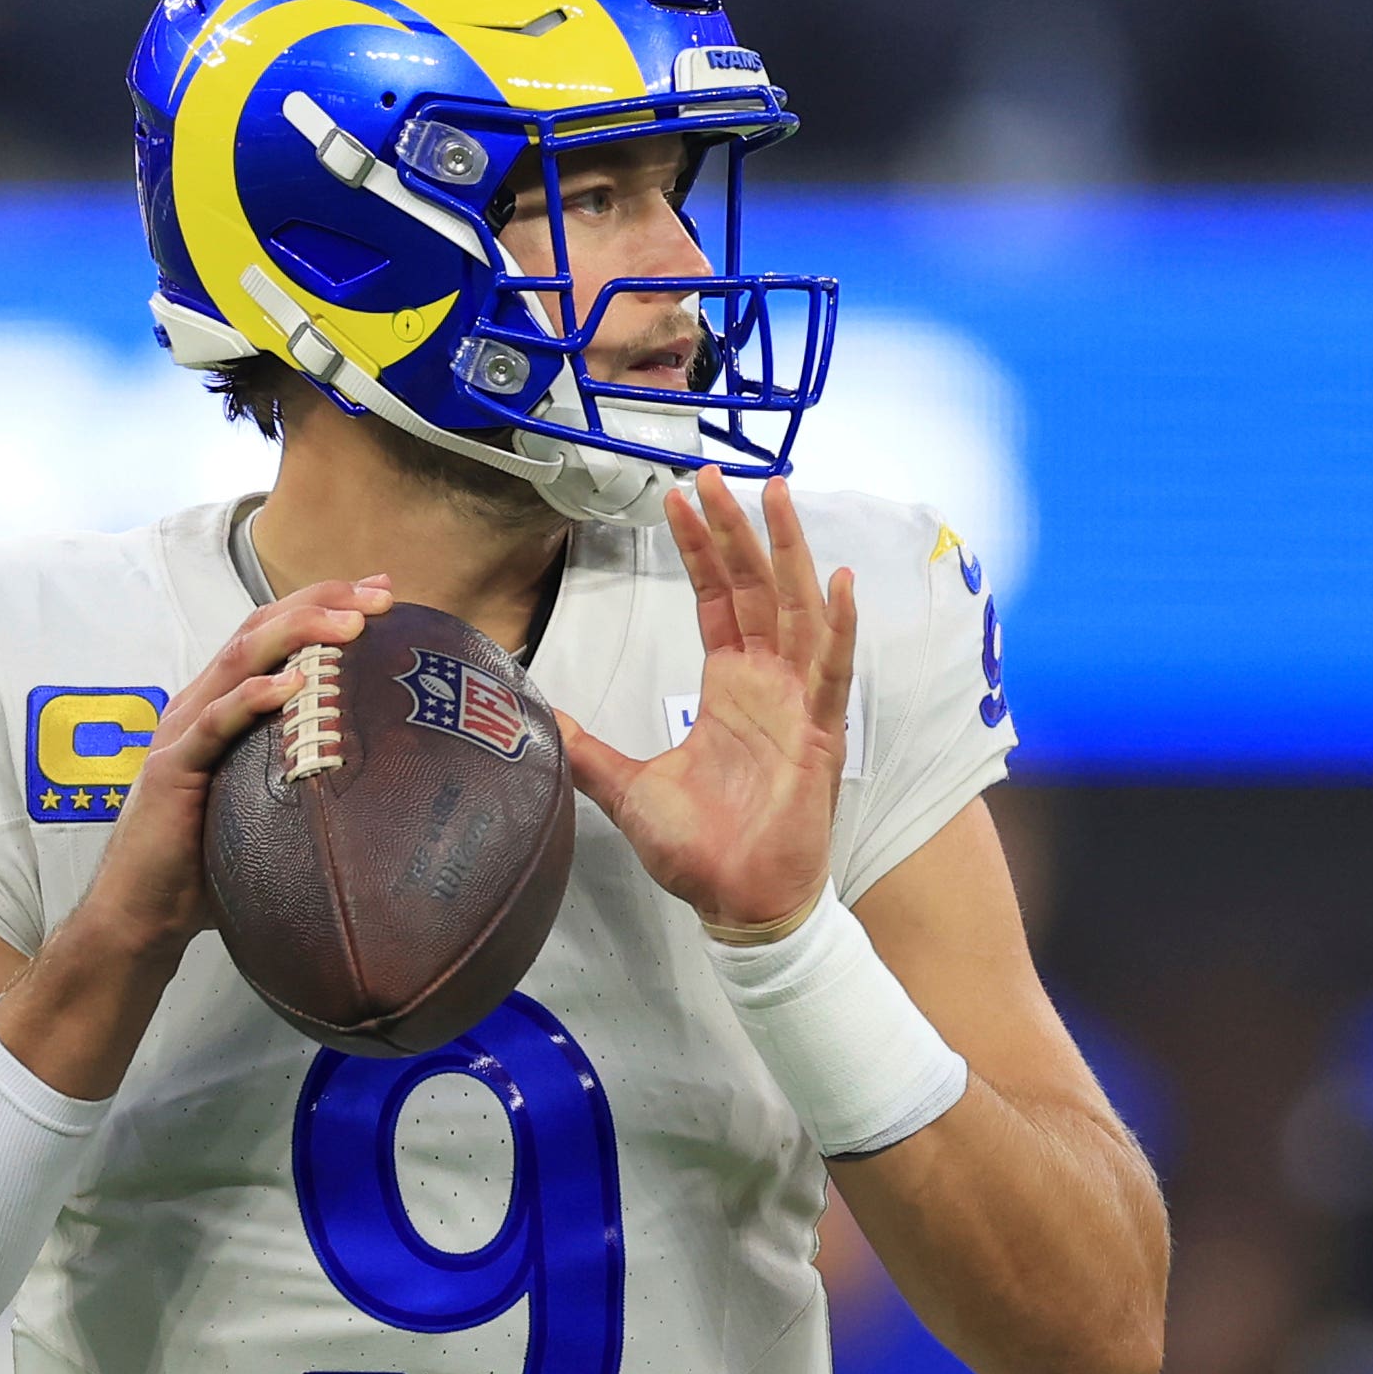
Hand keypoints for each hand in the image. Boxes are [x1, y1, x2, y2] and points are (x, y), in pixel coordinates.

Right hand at [75, 574, 394, 960]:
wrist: (146, 912)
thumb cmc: (211, 861)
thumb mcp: (270, 800)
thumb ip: (306, 771)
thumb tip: (387, 771)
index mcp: (224, 704)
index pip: (277, 632)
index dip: (327, 603)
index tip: (384, 593)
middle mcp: (201, 704)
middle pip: (262, 627)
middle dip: (325, 601)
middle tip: (381, 595)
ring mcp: (183, 731)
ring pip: (239, 658)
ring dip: (298, 632)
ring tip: (349, 624)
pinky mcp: (172, 769)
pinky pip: (214, 723)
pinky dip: (253, 697)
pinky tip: (292, 684)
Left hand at [561, 468, 854, 935]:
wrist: (738, 902)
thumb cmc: (699, 850)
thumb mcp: (627, 789)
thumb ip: (586, 748)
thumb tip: (534, 718)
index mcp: (729, 688)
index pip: (718, 600)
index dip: (702, 548)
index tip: (681, 498)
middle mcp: (767, 684)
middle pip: (756, 587)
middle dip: (738, 528)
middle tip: (717, 471)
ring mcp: (798, 705)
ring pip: (797, 610)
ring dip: (788, 552)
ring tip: (778, 494)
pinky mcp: (820, 735)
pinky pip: (833, 672)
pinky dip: (838, 629)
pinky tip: (839, 585)